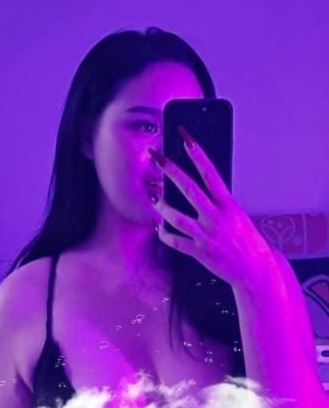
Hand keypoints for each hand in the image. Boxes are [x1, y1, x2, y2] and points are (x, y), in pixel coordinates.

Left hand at [148, 128, 275, 288]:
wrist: (255, 270)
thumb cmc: (246, 241)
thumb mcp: (237, 216)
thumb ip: (219, 203)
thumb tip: (202, 190)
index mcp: (228, 205)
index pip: (210, 173)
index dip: (197, 154)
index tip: (184, 138)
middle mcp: (217, 217)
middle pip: (189, 189)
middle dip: (170, 170)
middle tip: (155, 156)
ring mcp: (207, 235)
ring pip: (176, 216)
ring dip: (161, 206)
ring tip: (153, 196)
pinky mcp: (200, 252)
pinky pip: (174, 241)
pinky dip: (163, 233)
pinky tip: (158, 227)